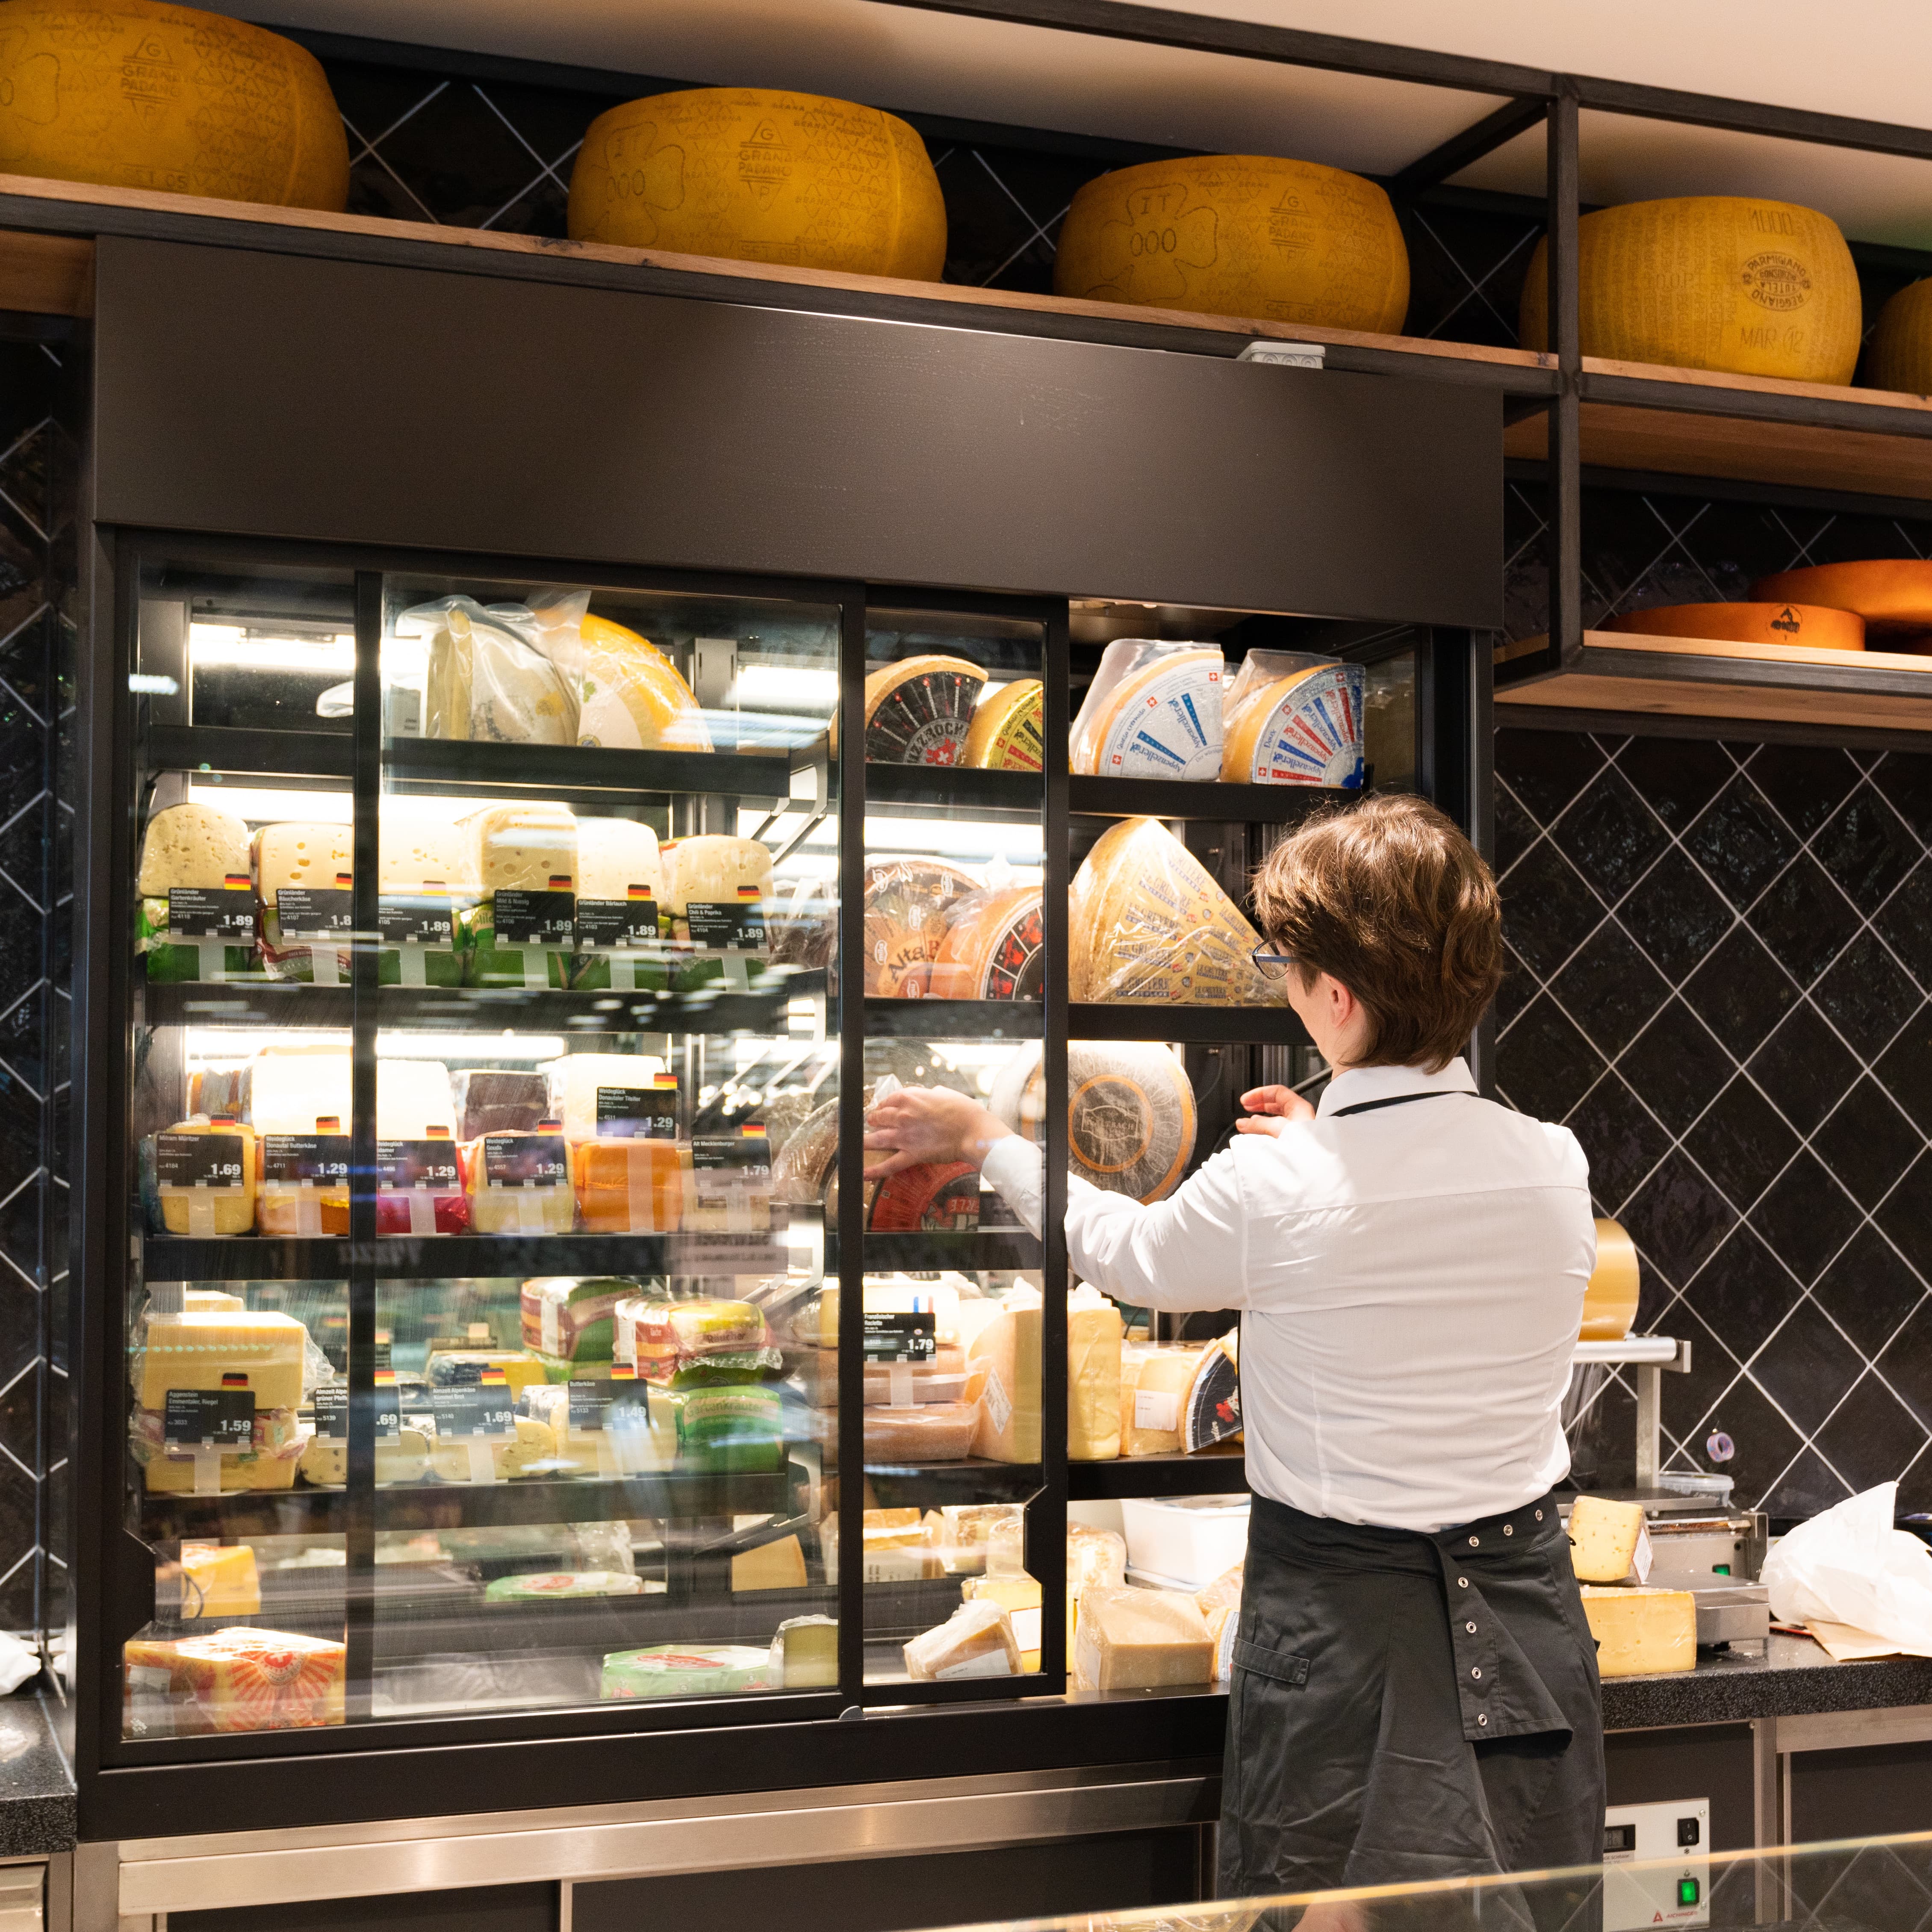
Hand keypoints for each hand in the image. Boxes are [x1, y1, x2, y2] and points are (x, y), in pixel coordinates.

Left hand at [862, 1085, 1012, 1180]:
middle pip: (879, 1117)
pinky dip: (874, 1171)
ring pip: (877, 1139)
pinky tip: (862, 1173)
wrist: (972, 1131)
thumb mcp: (946, 1093)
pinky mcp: (912, 1154)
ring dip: (865, 1141)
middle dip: (873, 1120)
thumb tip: (931, 1094)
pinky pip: (889, 1164)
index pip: (889, 1099)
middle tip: (871, 1122)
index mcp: (911, 1098)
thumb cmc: (964, 1111)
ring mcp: (905, 1136)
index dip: (884, 1104)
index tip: (882, 1107)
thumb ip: (933, 1094)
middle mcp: (903, 1115)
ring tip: (857, 1144)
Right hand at [1235, 1083, 1315, 1136]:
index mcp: (1299, 1106)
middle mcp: (1299, 1115)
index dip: (1259, 1094)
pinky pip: (1277, 1131)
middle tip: (1246, 1107)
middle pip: (1276, 1104)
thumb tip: (1244, 1122)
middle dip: (1259, 1105)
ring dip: (1261, 1119)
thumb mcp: (1277, 1128)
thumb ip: (1258, 1124)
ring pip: (1276, 1118)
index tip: (1246, 1100)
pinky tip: (1259, 1135)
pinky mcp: (1294, 1140)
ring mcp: (1297, 1128)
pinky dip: (1266, 1130)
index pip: (1276, 1092)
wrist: (1313, 1163)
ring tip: (1249, 1123)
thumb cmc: (1304, 1144)